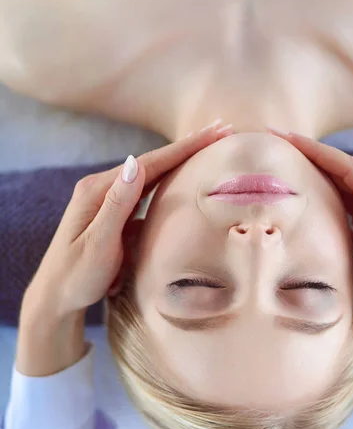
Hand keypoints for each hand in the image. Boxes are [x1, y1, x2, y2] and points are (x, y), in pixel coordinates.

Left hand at [26, 121, 232, 317]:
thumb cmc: (76, 276)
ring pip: (152, 175)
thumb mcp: (98, 243)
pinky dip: (169, 182)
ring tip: (208, 147)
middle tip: (221, 130)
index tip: (215, 131)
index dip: (185, 147)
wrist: (55, 297)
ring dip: (181, 161)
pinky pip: (147, 193)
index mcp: (98, 190)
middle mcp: (103, 188)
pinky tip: (183, 178)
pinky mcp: (114, 214)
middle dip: (188, 147)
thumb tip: (137, 162)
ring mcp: (108, 200)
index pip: (150, 162)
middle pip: (153, 163)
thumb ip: (117, 204)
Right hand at [267, 128, 352, 335]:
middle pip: (345, 171)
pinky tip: (311, 190)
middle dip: (313, 153)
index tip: (290, 138)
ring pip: (343, 184)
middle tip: (280, 140)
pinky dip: (325, 190)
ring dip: (317, 168)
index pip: (352, 170)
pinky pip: (345, 203)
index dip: (320, 152)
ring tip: (289, 159)